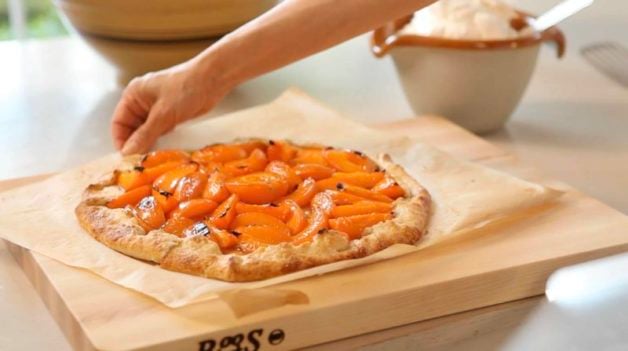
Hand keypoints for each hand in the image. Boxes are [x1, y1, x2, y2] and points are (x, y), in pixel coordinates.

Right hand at [111, 61, 229, 154]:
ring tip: (153, 161)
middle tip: (142, 164)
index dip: (121, 141)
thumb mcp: (163, 114)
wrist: (214, 78)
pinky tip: (166, 151)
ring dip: (150, 144)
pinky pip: (161, 131)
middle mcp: (142, 102)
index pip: (118, 123)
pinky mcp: (171, 114)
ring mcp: (157, 108)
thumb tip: (128, 153)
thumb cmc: (187, 88)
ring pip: (147, 132)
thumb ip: (145, 135)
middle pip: (132, 129)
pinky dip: (162, 141)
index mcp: (133, 95)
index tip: (128, 159)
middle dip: (136, 145)